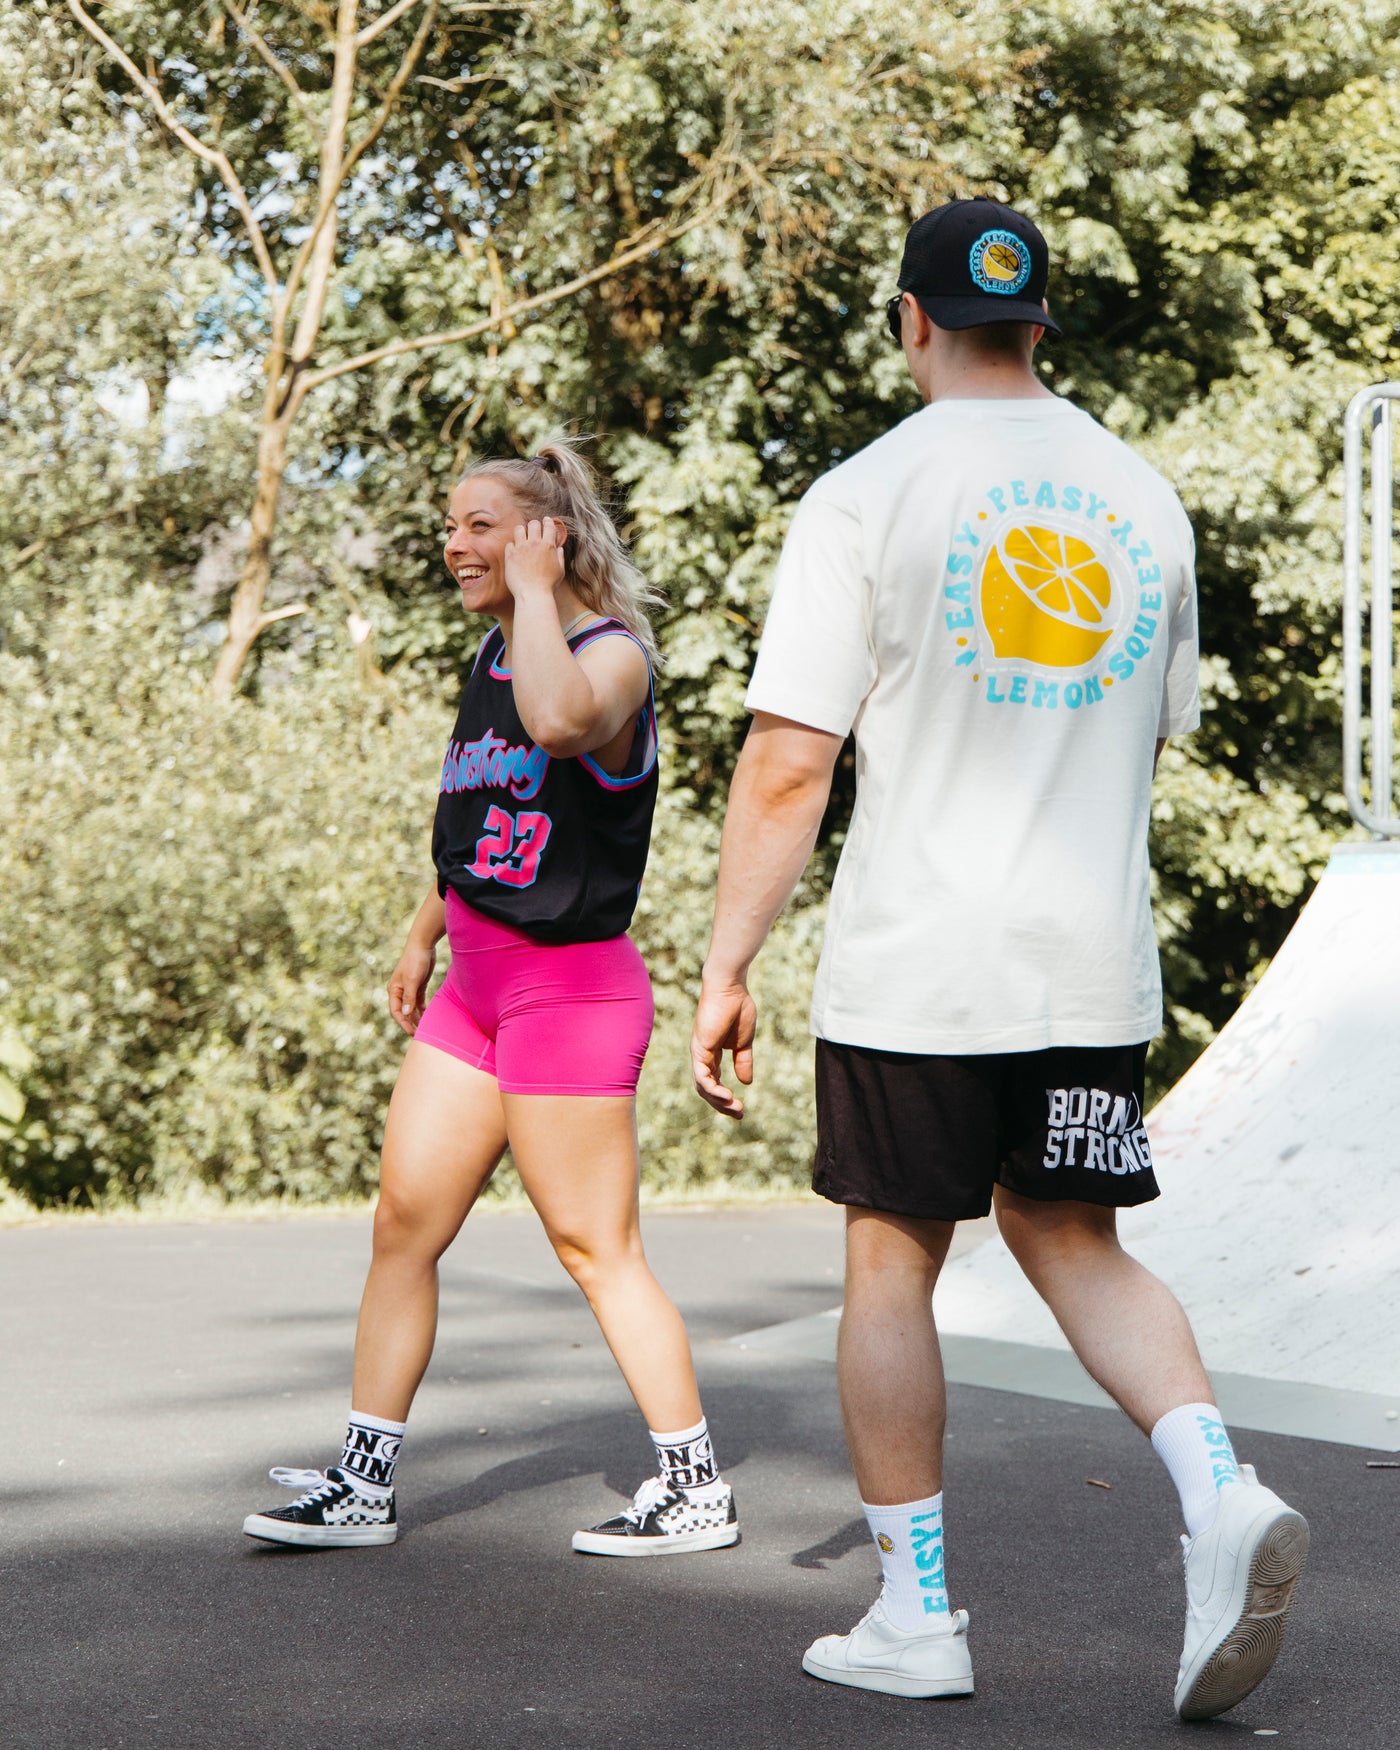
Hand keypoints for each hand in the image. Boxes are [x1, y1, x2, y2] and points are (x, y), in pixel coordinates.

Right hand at [388, 939, 435, 1035]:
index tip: (411, 1032)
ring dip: (416, 1017)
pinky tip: (428, 1016)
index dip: (403, 1023)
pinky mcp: (419, 985)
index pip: (396, 1011)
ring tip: (424, 1028)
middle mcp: (400, 991)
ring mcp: (409, 988)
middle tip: (419, 1034)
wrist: (423, 945)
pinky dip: (422, 1009)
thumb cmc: (415, 961)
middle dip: (409, 1022)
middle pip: (403, 1011)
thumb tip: (406, 1014)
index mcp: (394, 990)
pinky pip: (419, 1001)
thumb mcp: (413, 980)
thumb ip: (409, 997)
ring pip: (412, 1007)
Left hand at [503, 517, 565, 600]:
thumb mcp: (560, 571)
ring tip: (522, 539)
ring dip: (521, 532)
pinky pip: (509, 544)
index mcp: (548, 546)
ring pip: (519, 529)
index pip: (549, 525)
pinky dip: (513, 547)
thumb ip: (560, 557)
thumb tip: (558, 548)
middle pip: (533, 523)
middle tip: (534, 531)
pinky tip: (515, 553)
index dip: (548, 521)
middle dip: (534, 525)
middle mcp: (534, 544)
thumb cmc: (548, 585)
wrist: (533, 595)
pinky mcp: (510, 556)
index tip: (546, 520)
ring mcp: (521, 549)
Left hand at [691, 975, 756, 1118]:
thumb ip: (743, 1061)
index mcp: (712, 1054)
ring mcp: (699, 1053)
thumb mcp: (744, 1042)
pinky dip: (713, 1089)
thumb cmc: (738, 1008)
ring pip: (703, 1086)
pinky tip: (727, 1096)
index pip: (714, 1082)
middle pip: (706, 1088)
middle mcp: (702, 1055)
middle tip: (739, 1114)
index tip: (741, 1110)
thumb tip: (746, 1082)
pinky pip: (702, 1076)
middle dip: (722, 1104)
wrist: (731, 988)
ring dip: (718, 1101)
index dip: (725, 1098)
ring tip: (735, 1108)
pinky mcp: (699, 1049)